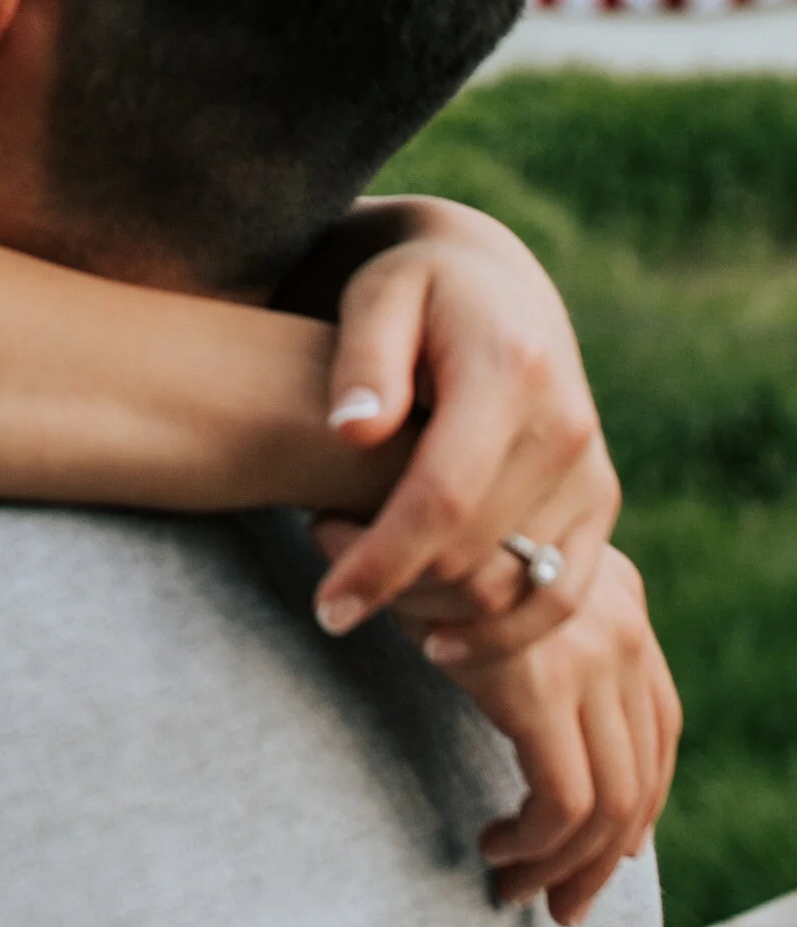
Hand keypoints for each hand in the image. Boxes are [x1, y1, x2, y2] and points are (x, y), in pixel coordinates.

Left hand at [310, 199, 616, 650]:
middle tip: (326, 587)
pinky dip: (504, 633)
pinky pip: (563, 596)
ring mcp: (592, 471)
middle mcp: (566, 428)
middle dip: (396, 589)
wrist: (496, 285)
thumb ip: (364, 360)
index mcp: (510, 373)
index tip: (326, 607)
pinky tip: (437, 641)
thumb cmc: (415, 288)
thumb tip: (353, 431)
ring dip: (439, 614)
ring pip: (518, 589)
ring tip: (370, 596)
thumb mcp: (377, 296)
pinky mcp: (599, 502)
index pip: (442, 497)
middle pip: (477, 554)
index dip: (382, 562)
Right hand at [313, 530, 678, 921]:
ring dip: (569, 865)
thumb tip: (547, 750)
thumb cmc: (412, 534)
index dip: (639, 795)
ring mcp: (590, 655)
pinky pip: (565, 801)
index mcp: (619, 596)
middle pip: (646, 769)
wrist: (377, 489)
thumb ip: (524, 642)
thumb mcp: (484, 584)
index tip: (604, 850)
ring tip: (519, 889)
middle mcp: (622, 624)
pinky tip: (494, 851)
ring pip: (614, 802)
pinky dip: (538, 846)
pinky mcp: (540, 688)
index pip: (658, 720)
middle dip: (607, 854)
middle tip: (564, 905)